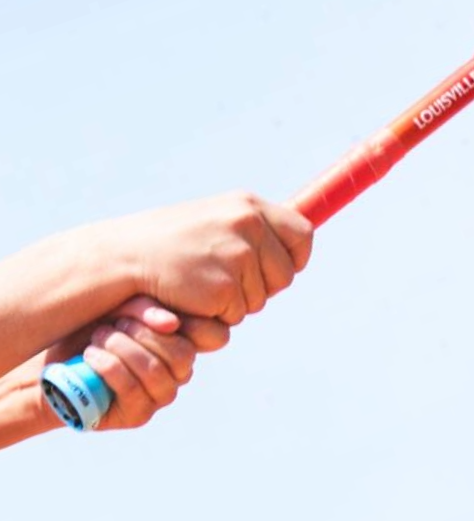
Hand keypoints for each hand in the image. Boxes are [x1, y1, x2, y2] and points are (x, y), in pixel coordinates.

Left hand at [43, 296, 229, 430]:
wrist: (58, 363)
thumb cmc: (96, 327)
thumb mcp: (123, 307)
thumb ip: (148, 309)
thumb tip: (171, 323)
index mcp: (186, 340)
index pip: (215, 336)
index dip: (197, 323)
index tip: (159, 310)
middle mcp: (180, 371)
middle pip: (183, 353)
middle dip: (146, 335)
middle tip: (116, 324)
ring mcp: (161, 395)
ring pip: (157, 372)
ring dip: (125, 350)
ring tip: (100, 337)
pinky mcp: (138, 415)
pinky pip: (133, 390)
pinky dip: (110, 368)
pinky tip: (91, 355)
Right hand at [110, 192, 313, 325]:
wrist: (125, 257)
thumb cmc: (172, 242)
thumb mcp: (218, 219)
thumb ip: (253, 228)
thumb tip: (303, 237)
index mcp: (250, 206)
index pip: (302, 233)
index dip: (295, 258)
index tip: (279, 269)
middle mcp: (249, 225)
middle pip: (285, 274)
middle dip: (262, 287)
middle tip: (227, 283)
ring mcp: (238, 256)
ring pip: (260, 299)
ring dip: (236, 302)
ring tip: (202, 284)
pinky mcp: (224, 288)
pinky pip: (236, 314)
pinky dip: (217, 315)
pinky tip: (192, 298)